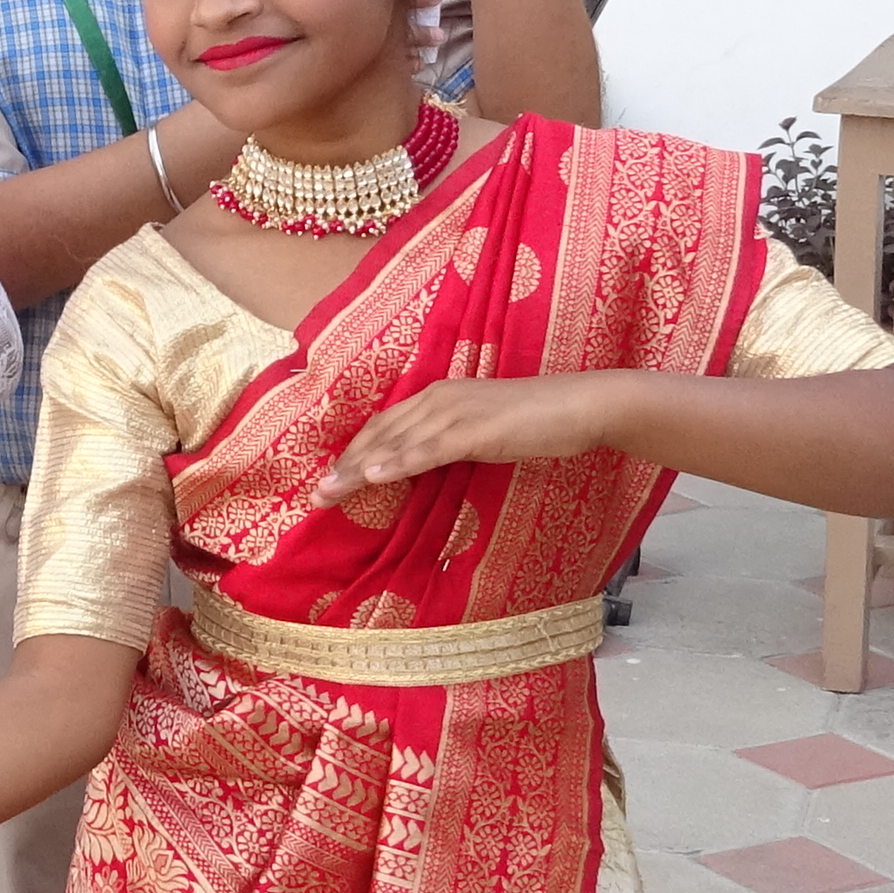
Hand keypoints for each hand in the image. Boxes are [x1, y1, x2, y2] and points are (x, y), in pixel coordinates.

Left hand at [317, 373, 604, 503]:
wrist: (578, 406)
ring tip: (330, 493)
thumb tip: (424, 464)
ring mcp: (454, 412)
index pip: (384, 426)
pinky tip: (376, 477)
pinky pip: (428, 449)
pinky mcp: (474, 430)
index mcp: (437, 397)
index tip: (330, 478)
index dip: (354, 452)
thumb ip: (450, 443)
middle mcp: (437, 398)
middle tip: (315, 495)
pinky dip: (399, 463)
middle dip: (345, 466)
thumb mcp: (481, 431)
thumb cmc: (535, 421)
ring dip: (359, 470)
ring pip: (395, 443)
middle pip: (379, 434)